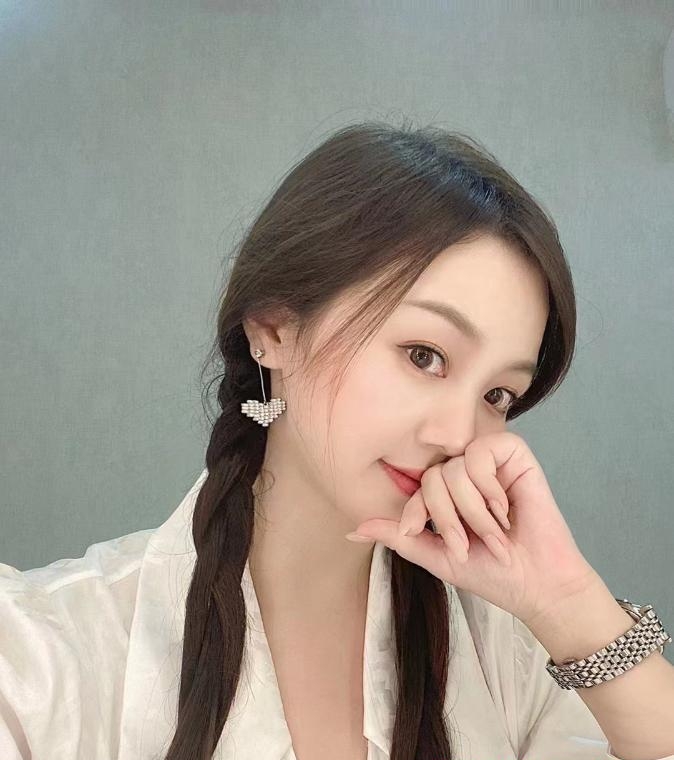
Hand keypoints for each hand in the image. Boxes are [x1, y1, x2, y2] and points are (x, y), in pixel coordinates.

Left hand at [349, 431, 599, 625]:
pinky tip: (505, 508)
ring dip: (473, 511)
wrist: (536, 584)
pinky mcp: (515, 455)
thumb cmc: (490, 572)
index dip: (418, 513)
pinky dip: (489, 486)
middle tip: (469, 544)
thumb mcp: (435, 556)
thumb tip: (353, 528)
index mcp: (446, 493)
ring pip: (455, 468)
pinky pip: (483, 452)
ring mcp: (489, 462)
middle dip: (448, 518)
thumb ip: (399, 537)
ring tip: (494, 533)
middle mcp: (465, 473)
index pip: (416, 487)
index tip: (434, 540)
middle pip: (433, 477)